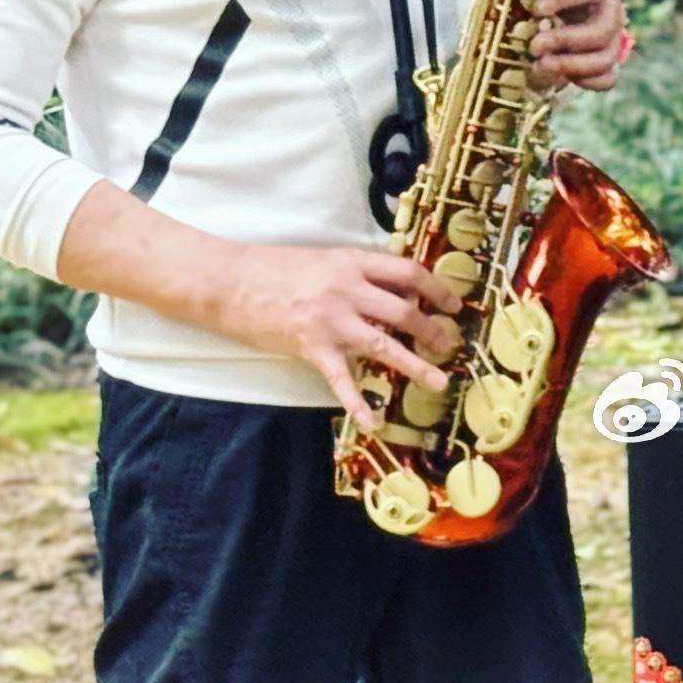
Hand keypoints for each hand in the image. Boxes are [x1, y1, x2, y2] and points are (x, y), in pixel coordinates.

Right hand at [219, 243, 466, 432]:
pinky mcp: (311, 347)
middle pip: (405, 311)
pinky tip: (371, 423)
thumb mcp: (325, 259)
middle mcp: (347, 290)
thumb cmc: (274, 268)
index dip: (436, 289)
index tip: (453, 303)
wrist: (229, 281)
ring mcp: (330, 320)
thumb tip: (396, 292)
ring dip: (416, 365)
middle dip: (433, 330)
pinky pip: (341, 380)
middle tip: (448, 345)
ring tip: (438, 382)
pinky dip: (357, 403)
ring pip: (384, 345)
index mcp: (352, 262)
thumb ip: (358, 274)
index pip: (407, 272)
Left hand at [475, 0, 628, 91]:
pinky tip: (558, 78)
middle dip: (566, 40)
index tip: (537, 8)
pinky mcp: (608, 64)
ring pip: (605, 58)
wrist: (559, 19)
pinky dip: (585, 81)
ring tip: (539, 65)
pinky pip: (606, 79)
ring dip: (572, 65)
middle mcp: (612, 11)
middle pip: (602, 30)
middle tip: (534, 45)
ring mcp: (614, 40)